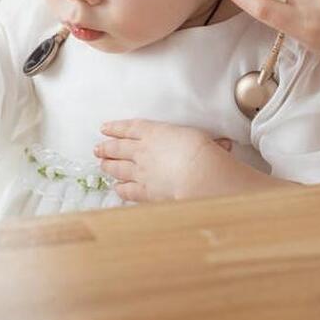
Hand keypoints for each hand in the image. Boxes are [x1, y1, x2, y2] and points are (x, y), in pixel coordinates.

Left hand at [95, 120, 233, 202]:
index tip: (105, 128)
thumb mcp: (199, 138)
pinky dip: (120, 188)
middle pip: (118, 148)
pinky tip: (116, 188)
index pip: (130, 128)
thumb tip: (222, 146)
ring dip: (108, 166)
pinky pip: (128, 190)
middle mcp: (142, 151)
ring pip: (118, 168)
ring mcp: (141, 172)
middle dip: (106, 147)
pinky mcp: (145, 191)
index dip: (115, 128)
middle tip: (97, 148)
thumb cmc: (201, 151)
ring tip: (101, 164)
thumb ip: (200, 143)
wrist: (198, 173)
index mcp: (154, 132)